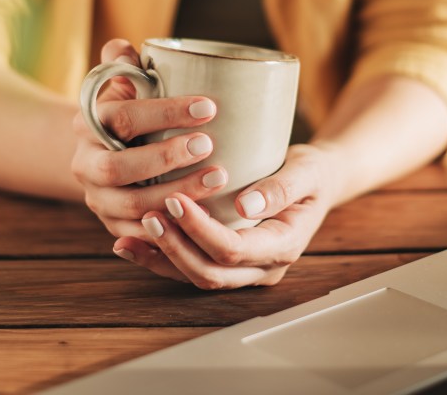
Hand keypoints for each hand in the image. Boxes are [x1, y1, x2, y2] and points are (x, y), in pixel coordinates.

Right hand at [71, 39, 229, 240]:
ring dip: (176, 193)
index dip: (164, 112)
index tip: (207, 107)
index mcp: (88, 123)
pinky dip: (170, 229)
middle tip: (208, 145)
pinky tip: (203, 218)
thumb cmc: (128, 112)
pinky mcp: (114, 226)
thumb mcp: (123, 85)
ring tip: (218, 179)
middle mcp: (85, 163)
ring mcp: (97, 198)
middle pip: (118, 167)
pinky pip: (139, 235)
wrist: (103, 154)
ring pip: (132, 205)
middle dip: (165, 158)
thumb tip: (123, 48)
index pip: (122, 117)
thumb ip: (124, 65)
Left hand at [110, 143, 342, 288]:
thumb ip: (281, 188)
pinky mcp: (225, 262)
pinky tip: (131, 244)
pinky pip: (189, 268)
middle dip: (176, 246)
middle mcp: (262, 267)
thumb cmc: (311, 173)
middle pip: (210, 272)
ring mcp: (244, 270)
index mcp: (283, 246)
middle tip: (149, 214)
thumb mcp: (306, 171)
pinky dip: (159, 258)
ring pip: (195, 276)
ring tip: (131, 233)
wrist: (316, 182)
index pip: (234, 250)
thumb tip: (247, 206)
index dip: (201, 230)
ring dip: (162, 257)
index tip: (176, 199)